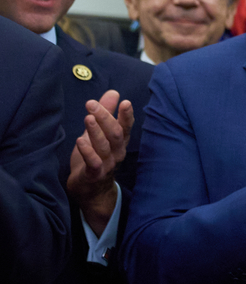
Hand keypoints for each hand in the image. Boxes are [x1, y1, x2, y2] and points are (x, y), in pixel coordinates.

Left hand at [66, 89, 133, 234]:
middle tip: (92, 104)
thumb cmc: (96, 158)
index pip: (126, 127)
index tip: (124, 102)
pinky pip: (94, 163)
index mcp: (119, 142)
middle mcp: (117, 153)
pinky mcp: (94, 174)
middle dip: (105, 118)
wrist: (92, 190)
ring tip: (88, 118)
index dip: (127, 115)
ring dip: (97, 132)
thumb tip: (114, 93)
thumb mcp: (99, 133)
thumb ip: (106, 113)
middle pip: (116, 134)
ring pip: (105, 146)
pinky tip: (80, 141)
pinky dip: (88, 152)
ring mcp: (107, 164)